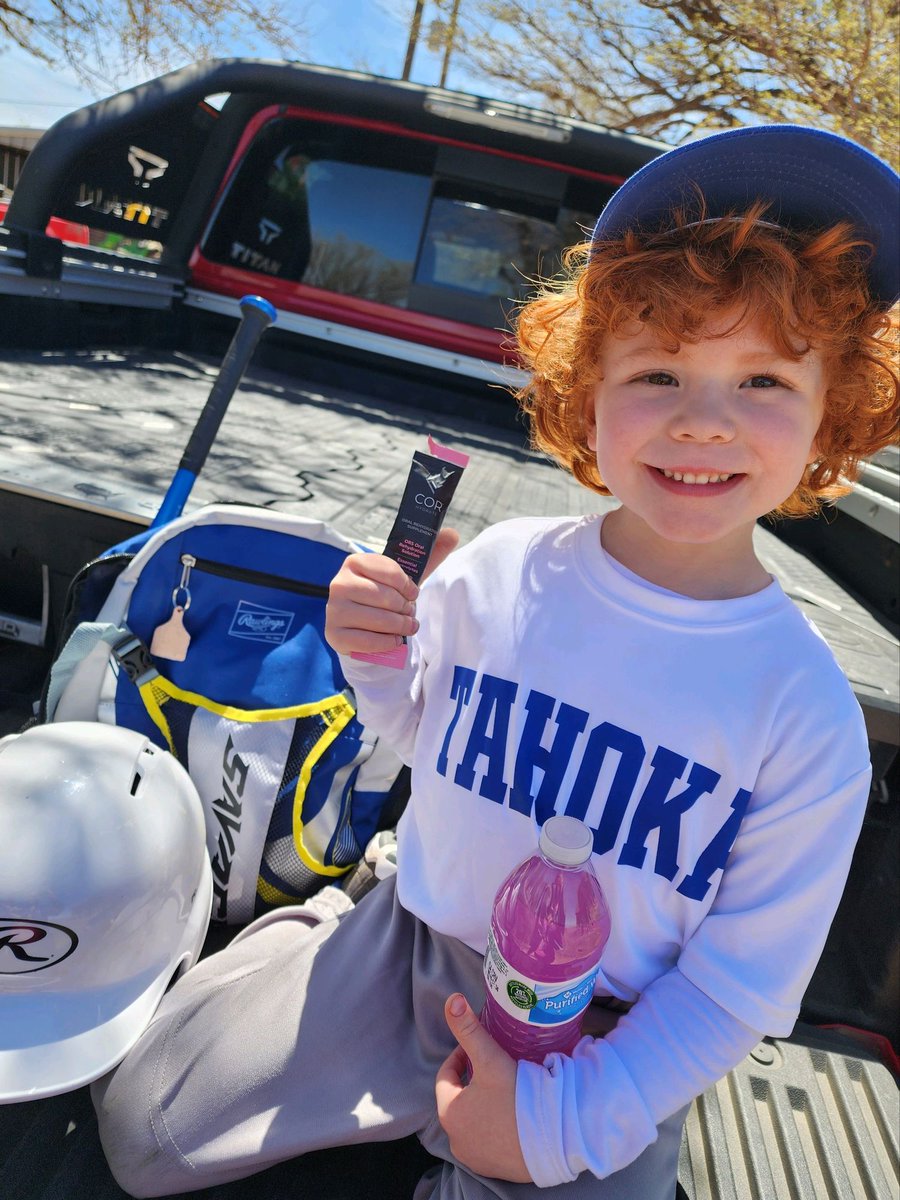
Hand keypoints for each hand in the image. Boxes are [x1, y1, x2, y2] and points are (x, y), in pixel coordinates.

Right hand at [325, 527, 458, 656]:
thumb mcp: (403, 577)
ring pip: (379, 620)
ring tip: (406, 627)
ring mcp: (334, 610)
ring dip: (401, 627)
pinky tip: (393, 640)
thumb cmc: (384, 596)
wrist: (360, 626)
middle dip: (406, 609)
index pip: (390, 571)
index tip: (413, 593)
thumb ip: (427, 556)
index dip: (408, 586)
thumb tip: (453, 533)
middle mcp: (339, 583)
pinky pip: (368, 641)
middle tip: (409, 613)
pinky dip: (387, 643)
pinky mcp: (335, 634)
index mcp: (354, 562)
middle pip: (386, 597)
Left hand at [434, 994, 531, 1182]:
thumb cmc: (516, 1097)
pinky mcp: (495, 1169)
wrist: (553, 1141)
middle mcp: (456, 1140)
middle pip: (460, 1099)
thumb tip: (451, 999)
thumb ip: (468, 1029)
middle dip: (473, 1081)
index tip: (479, 1048)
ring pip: (475, 1121)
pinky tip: (515, 1114)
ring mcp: (475, 1157)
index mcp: (448, 1112)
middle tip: (494, 1066)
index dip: (461, 1057)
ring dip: (484, 1105)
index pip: (446, 1076)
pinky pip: (490, 1141)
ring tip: (506, 1088)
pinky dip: (497, 1126)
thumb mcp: (490, 1058)